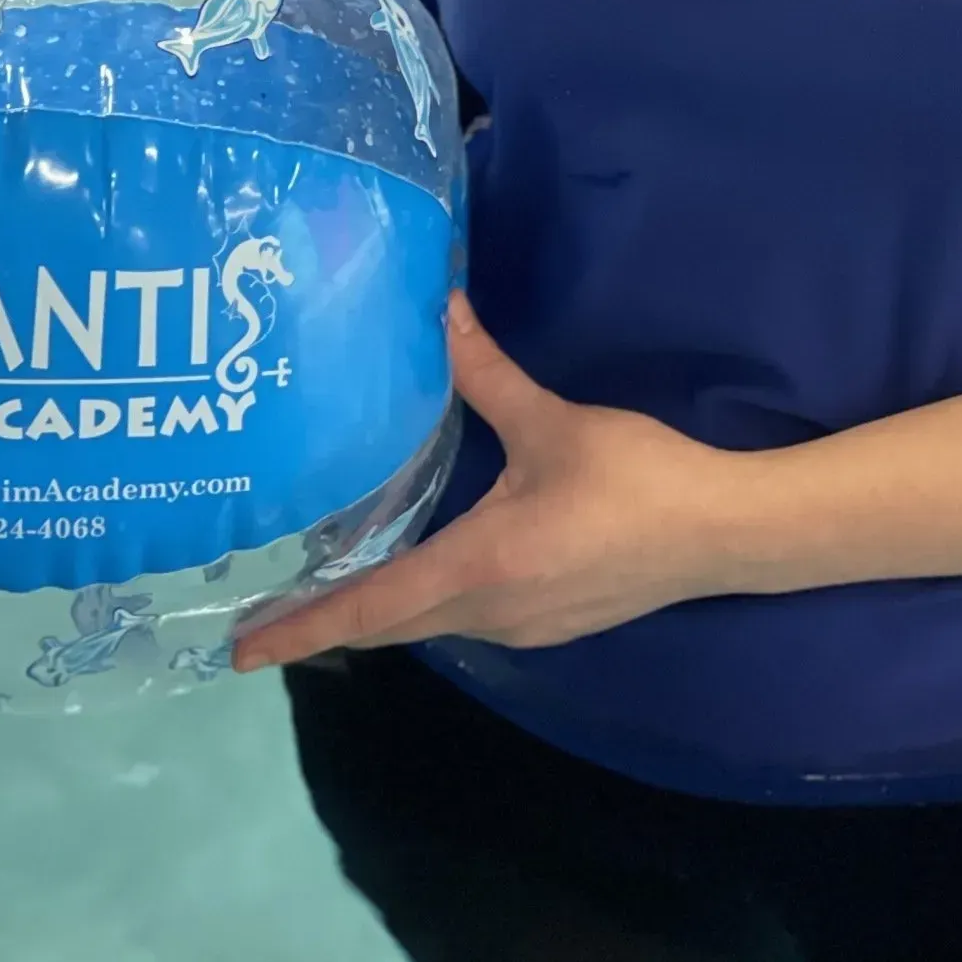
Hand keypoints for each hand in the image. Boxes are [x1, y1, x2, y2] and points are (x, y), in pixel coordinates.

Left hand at [231, 290, 753, 670]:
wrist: (721, 532)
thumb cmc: (635, 480)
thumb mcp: (554, 425)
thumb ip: (488, 376)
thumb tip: (439, 312)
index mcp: (480, 566)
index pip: (370, 608)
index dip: (302, 626)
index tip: (240, 649)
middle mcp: (489, 611)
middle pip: (390, 627)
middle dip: (326, 622)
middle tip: (265, 613)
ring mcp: (522, 626)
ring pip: (429, 625)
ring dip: (379, 612)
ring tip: (328, 584)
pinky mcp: (550, 621)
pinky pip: (466, 618)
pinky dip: (424, 603)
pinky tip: (422, 570)